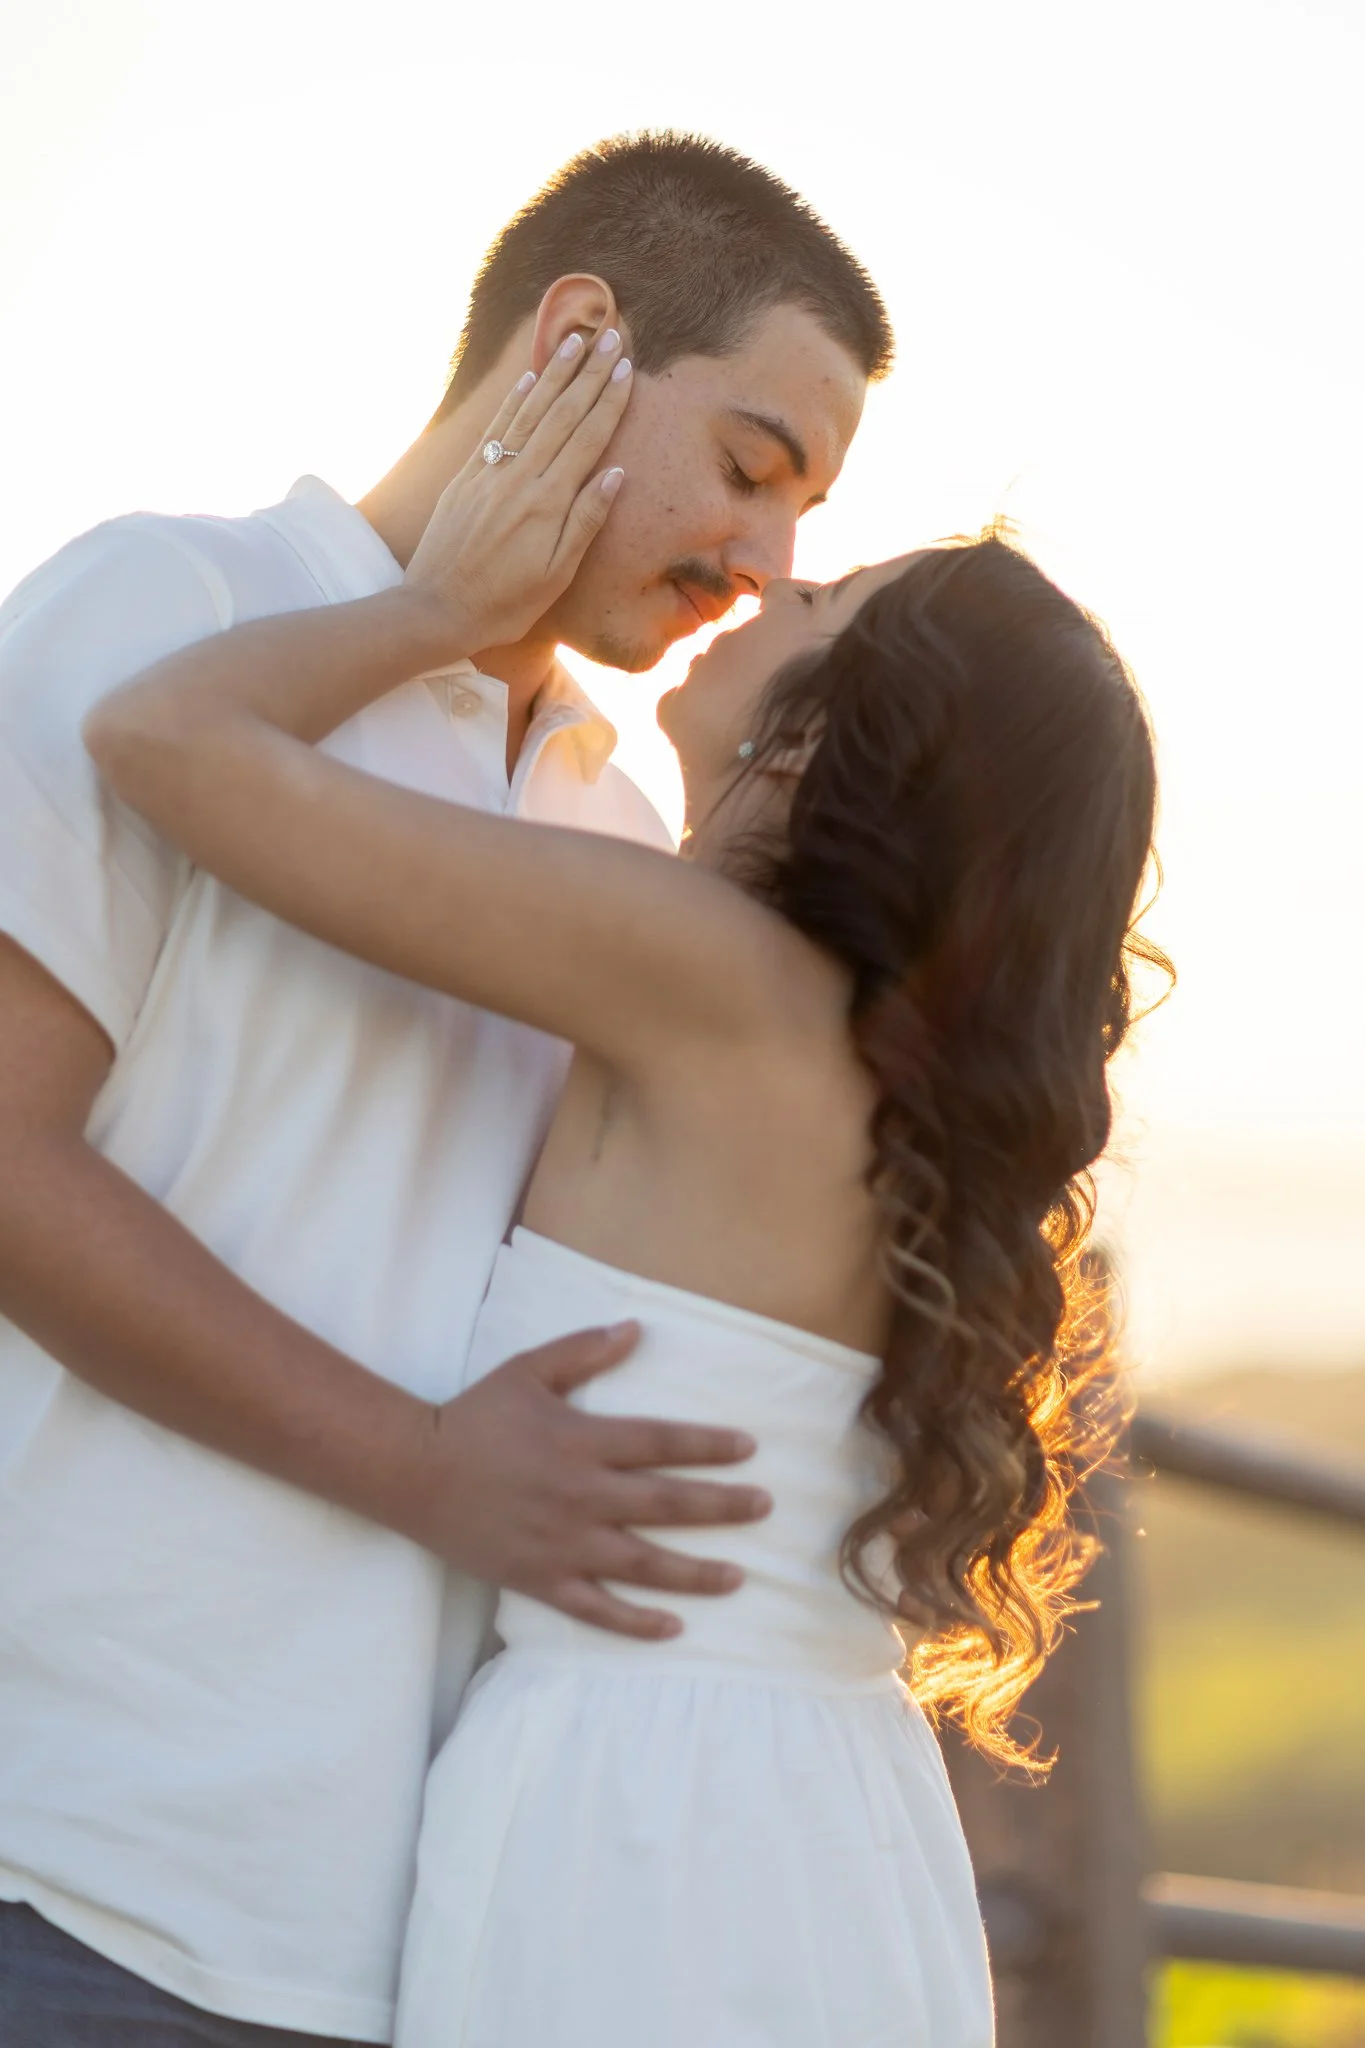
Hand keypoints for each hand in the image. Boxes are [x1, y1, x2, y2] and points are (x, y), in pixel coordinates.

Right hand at [399, 1321, 771, 1639]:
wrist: (414, 1471)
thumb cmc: (475, 1415)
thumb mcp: (529, 1369)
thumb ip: (585, 1350)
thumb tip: (637, 1328)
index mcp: (582, 1440)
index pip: (661, 1442)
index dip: (709, 1445)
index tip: (749, 1449)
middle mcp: (581, 1494)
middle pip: (666, 1503)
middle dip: (722, 1506)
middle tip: (765, 1507)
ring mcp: (563, 1543)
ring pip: (643, 1563)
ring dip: (695, 1571)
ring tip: (739, 1576)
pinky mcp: (540, 1579)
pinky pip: (597, 1610)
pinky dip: (636, 1622)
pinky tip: (673, 1626)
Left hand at [405, 325, 632, 652]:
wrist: (437, 609)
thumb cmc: (505, 603)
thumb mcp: (556, 574)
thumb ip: (586, 520)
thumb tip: (616, 474)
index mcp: (548, 501)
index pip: (588, 438)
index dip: (609, 400)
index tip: (626, 367)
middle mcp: (520, 477)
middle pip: (562, 414)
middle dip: (588, 374)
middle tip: (609, 337)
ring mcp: (490, 473)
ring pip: (529, 411)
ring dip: (554, 374)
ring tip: (574, 340)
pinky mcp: (467, 478)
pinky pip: (497, 428)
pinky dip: (514, 400)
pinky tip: (529, 378)